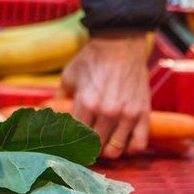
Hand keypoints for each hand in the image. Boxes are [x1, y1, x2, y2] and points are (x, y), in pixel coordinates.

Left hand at [59, 32, 150, 158]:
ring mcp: (127, 114)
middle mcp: (107, 112)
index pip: (75, 137)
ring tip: (102, 145)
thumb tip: (50, 115)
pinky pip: (139, 143)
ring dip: (107, 150)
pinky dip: (130, 148)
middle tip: (84, 146)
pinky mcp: (143, 113)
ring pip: (115, 149)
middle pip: (95, 147)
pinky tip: (122, 143)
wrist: (119, 43)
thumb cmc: (91, 59)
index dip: (70, 144)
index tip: (68, 146)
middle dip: (88, 149)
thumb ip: (60, 99)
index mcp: (86, 104)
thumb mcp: (68, 77)